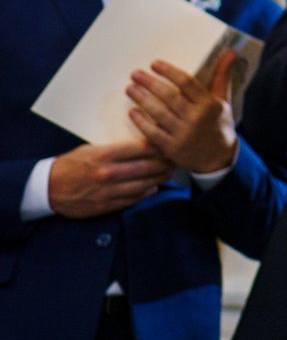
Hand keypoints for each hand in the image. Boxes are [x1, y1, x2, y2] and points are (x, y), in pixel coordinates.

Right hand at [47, 139, 172, 217]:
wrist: (47, 188)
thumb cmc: (71, 164)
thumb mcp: (92, 149)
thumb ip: (117, 148)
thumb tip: (143, 144)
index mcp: (106, 155)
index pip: (143, 147)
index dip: (161, 145)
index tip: (171, 142)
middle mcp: (109, 173)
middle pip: (148, 166)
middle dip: (166, 162)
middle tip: (176, 158)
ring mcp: (108, 191)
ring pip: (144, 184)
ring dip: (160, 178)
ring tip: (170, 172)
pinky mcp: (106, 206)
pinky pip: (133, 200)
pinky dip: (146, 193)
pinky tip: (154, 187)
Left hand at [125, 53, 237, 174]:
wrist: (219, 158)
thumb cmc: (219, 124)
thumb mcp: (223, 100)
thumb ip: (222, 76)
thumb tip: (230, 52)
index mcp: (209, 104)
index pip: (187, 83)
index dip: (169, 72)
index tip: (154, 63)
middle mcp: (197, 118)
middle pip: (169, 97)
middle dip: (150, 83)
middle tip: (135, 74)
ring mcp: (183, 134)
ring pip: (159, 113)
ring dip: (142, 100)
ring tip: (130, 89)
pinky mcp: (172, 148)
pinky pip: (153, 132)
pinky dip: (141, 122)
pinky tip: (132, 112)